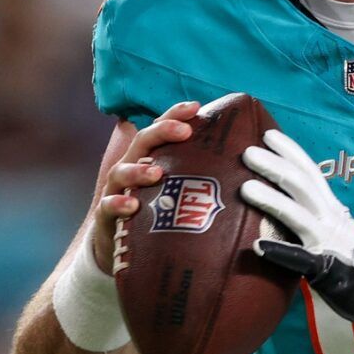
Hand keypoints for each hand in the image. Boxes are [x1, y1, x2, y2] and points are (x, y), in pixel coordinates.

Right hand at [93, 101, 205, 274]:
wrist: (122, 246)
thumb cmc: (157, 213)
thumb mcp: (178, 192)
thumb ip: (200, 179)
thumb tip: (246, 174)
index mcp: (150, 158)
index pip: (161, 129)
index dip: (175, 115)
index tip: (196, 107)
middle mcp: (131, 168)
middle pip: (142, 141)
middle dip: (162, 132)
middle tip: (185, 131)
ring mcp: (117, 191)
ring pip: (120, 171)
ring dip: (138, 170)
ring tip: (157, 172)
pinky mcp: (107, 216)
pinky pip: (108, 206)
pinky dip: (118, 204)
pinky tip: (132, 205)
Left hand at [238, 129, 353, 327]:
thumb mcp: (338, 236)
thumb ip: (315, 222)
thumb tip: (288, 211)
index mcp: (333, 211)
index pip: (311, 173)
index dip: (291, 151)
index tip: (268, 133)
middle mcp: (332, 220)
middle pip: (303, 184)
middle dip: (274, 164)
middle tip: (246, 151)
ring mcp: (330, 243)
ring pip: (299, 214)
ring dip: (272, 199)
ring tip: (245, 188)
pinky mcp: (328, 271)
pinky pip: (302, 260)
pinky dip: (280, 251)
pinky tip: (258, 246)